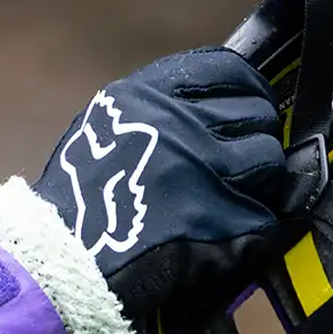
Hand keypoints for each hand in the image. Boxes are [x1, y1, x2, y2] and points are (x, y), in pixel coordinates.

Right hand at [32, 46, 290, 315]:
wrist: (63, 262)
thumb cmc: (78, 198)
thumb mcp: (105, 124)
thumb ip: (158, 107)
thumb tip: (213, 104)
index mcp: (151, 94)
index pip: (230, 72)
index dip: (248, 91)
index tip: (248, 110)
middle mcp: (183, 124)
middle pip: (258, 113)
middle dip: (255, 136)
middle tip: (239, 163)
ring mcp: (206, 171)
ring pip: (269, 161)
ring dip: (259, 181)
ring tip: (233, 199)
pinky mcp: (223, 220)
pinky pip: (263, 215)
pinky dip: (251, 226)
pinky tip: (226, 235)